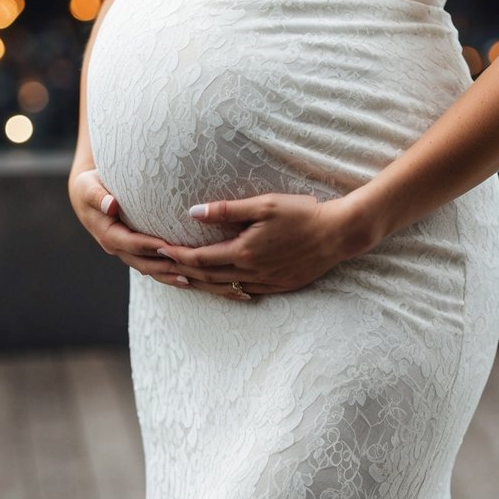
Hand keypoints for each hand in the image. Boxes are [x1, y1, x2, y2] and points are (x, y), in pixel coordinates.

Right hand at [66, 168, 256, 301]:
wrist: (87, 197)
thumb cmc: (90, 187)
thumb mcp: (89, 187)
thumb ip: (98, 196)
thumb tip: (110, 205)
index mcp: (107, 234)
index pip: (130, 243)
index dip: (148, 245)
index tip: (168, 245)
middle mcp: (118, 248)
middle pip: (144, 262)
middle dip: (165, 266)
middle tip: (188, 266)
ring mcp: (127, 253)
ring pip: (150, 269)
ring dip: (170, 275)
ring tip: (193, 279)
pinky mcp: (136, 253)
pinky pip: (153, 267)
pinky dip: (169, 274)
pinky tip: (189, 278)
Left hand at [152, 193, 363, 297]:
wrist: (338, 234)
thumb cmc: (302, 214)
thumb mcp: (263, 204)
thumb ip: (227, 210)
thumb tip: (193, 212)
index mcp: (244, 251)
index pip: (201, 259)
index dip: (177, 256)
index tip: (160, 250)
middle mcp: (253, 272)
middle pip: (208, 278)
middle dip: (183, 273)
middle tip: (163, 268)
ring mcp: (267, 283)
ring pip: (226, 289)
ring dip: (202, 286)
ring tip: (185, 280)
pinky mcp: (281, 287)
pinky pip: (246, 293)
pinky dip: (228, 291)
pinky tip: (222, 287)